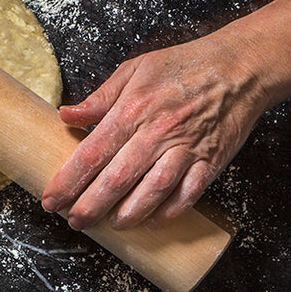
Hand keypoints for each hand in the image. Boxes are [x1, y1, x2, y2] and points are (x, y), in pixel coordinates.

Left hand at [42, 33, 269, 230]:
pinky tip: (152, 220)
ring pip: (151, 191)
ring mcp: (185, 149)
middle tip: (74, 221)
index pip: (92, 153)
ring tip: (110, 225)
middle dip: (90, 205)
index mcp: (132, 109)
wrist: (238, 67)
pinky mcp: (210, 161)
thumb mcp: (133, 70)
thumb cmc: (182, 65)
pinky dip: (168, 211)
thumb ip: (99, 98)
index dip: (69, 180)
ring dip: (127, 214)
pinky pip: (187, 195)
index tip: (52, 198)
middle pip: (117, 179)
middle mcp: (156, 132)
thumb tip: (65, 114)